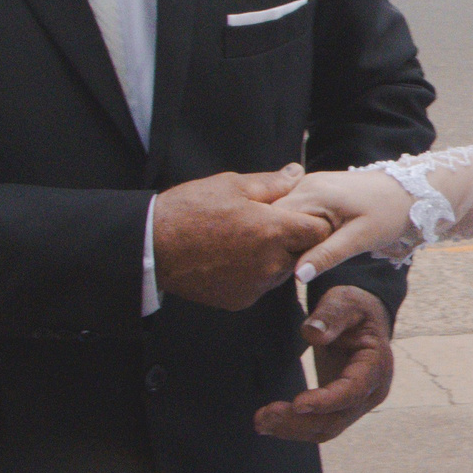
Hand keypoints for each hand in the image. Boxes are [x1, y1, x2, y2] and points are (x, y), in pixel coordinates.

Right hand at [154, 166, 331, 310]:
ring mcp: (255, 286)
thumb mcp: (232, 185)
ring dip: (273, 257)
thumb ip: (273, 183)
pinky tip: (231, 258)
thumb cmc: (190, 210)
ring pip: (281, 271)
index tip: (298, 214)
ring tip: (245, 240)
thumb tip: (297, 172)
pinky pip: (260, 285)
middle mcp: (270, 264)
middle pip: (302, 253)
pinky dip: (254, 274)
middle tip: (266, 225)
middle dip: (292, 240)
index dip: (313, 221)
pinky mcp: (240, 300)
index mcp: (274, 232)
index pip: (320, 232)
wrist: (152, 246)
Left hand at [255, 284, 394, 442]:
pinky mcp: (341, 408)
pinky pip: (320, 426)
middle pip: (336, 419)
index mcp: (376, 365)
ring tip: (260, 422)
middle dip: (299, 422)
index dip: (326, 401)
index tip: (298, 404)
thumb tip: (313, 334)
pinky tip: (270, 423)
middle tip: (263, 416)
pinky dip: (295, 427)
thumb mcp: (344, 301)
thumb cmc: (354, 309)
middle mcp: (371, 391)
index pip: (353, 390)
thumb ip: (331, 316)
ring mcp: (357, 403)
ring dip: (293, 429)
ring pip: (327, 429)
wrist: (362, 319)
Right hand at [277, 169, 417, 282]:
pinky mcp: (315, 189)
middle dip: (279, 240)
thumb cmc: (390, 214)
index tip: (285, 264)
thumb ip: (327, 255)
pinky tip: (307, 241)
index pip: (275, 220)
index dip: (276, 244)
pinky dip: (296, 226)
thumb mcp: (360, 239)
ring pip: (282, 214)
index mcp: (313, 193)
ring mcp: (309, 184)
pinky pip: (294, 209)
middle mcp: (306, 183)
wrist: (410, 192)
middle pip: (275, 216)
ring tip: (301, 253)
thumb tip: (297, 275)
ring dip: (287, 234)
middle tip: (294, 263)